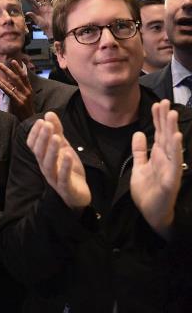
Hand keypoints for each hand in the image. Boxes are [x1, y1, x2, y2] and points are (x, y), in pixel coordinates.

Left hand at [0, 60, 34, 120]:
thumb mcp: (25, 97)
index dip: (18, 68)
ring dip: (1, 78)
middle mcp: (27, 91)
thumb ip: (20, 88)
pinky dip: (4, 87)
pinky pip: (10, 93)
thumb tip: (11, 80)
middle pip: (16, 78)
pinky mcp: (19, 103)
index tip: (13, 61)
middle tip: (0, 64)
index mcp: (29, 89)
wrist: (29, 120)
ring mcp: (23, 97)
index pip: (24, 76)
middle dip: (7, 70)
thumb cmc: (25, 109)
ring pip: (11, 84)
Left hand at [25, 0, 52, 37]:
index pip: (32, 6)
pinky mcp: (50, 7)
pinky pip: (47, 1)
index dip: (29, 3)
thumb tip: (27, 13)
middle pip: (35, 3)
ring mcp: (45, 8)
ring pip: (40, 1)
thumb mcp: (37, 21)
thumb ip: (33, 16)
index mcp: (37, 13)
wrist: (52, 27)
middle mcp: (40, 10)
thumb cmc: (44, 25)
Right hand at [27, 112, 90, 209]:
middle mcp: (46, 168)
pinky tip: (68, 155)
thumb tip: (49, 113)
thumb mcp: (63, 147)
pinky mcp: (66, 188)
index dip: (35, 134)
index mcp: (43, 158)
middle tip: (47, 125)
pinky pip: (64, 178)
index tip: (41, 121)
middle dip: (43, 139)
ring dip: (52, 151)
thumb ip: (57, 131)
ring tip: (57, 138)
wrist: (79, 193)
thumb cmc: (68, 168)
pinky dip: (65, 167)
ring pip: (49, 165)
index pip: (33, 145)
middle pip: (40, 153)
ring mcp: (55, 179)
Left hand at [131, 100, 183, 238]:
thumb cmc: (147, 191)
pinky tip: (175, 138)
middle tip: (165, 101)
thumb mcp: (139, 166)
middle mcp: (166, 159)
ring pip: (171, 145)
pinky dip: (175, 149)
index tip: (156, 104)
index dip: (157, 119)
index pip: (158, 133)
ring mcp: (170, 168)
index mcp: (158, 155)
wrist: (149, 213)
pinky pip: (174, 163)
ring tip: (171, 114)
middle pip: (165, 135)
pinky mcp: (171, 179)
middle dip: (165, 118)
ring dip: (171, 129)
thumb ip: (139, 151)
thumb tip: (139, 133)